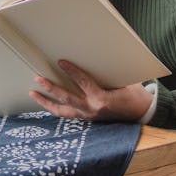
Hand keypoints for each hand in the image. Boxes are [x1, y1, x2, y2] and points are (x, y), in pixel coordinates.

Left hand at [29, 60, 153, 121]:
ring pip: (62, 111)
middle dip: (50, 88)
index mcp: (101, 99)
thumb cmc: (134, 94)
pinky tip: (46, 102)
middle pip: (66, 98)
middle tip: (38, 78)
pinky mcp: (87, 118)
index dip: (71, 71)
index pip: (83, 82)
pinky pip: (67, 114)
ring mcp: (88, 116)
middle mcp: (92, 109)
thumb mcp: (123, 80)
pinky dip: (56, 108)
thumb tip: (93, 57)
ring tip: (33, 93)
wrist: (142, 113)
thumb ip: (106, 73)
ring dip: (46, 102)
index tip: (61, 61)